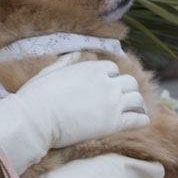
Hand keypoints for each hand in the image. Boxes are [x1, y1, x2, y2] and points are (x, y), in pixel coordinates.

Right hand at [0, 60, 148, 173]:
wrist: (36, 119)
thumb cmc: (37, 95)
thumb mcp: (50, 71)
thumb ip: (66, 62)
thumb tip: (76, 54)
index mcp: (91, 68)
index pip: (112, 69)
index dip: (109, 78)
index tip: (105, 87)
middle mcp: (106, 82)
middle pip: (130, 82)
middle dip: (125, 89)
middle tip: (120, 99)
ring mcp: (112, 102)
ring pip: (137, 99)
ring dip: (135, 104)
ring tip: (130, 111)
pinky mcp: (115, 123)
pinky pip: (139, 119)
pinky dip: (141, 120)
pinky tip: (136, 123)